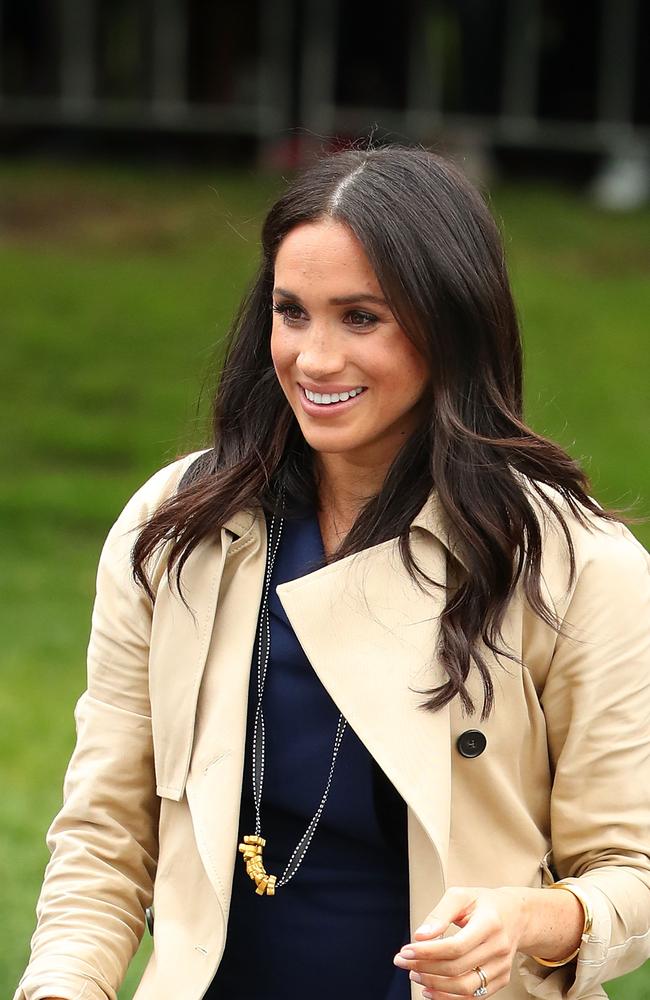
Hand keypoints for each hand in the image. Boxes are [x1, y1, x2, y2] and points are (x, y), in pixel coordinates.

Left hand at [393, 885, 528, 997]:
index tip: (406, 950)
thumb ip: (439, 914)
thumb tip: (420, 936)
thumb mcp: (461, 896)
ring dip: (435, 985)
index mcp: (490, 923)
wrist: (516, 915)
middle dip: (425, 968)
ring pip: (465, 988)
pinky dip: (449, 998)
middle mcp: (499, 948)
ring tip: (415, 974)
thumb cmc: (483, 902)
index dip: (428, 952)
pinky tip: (431, 989)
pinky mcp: (501, 979)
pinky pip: (474, 996)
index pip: (456, 946)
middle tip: (403, 961)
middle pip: (457, 968)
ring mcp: (502, 967)